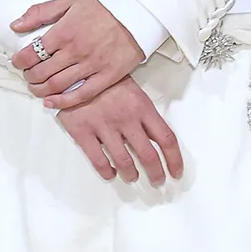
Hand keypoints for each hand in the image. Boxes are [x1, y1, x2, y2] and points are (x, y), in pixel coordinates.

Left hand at [11, 0, 144, 106]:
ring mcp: (92, 66)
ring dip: (41, 90)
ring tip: (36, 88)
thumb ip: (41, 12)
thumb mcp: (70, 0)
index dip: (20, 61)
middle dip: (29, 76)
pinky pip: (81, 95)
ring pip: (57, 85)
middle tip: (27, 75)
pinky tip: (52, 102)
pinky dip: (63, 102)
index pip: (31, 53)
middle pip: (42, 72)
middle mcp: (75, 51)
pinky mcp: (107, 76)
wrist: (138, 12)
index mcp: (64, 32)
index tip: (18, 61)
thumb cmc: (105, 5)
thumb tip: (16, 25)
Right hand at [57, 76, 183, 186]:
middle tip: (157, 181)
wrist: (74, 70)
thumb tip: (156, 139)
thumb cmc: (105, 80)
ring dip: (131, 174)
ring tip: (132, 177)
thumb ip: (144, 115)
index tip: (176, 172)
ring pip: (124, 162)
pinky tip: (110, 173)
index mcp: (142, 107)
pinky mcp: (83, 131)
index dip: (174, 160)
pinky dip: (107, 172)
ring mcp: (104, 126)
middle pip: (148, 155)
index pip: (166, 138)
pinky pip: (98, 160)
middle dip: (156, 173)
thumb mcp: (132, 91)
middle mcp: (126, 118)